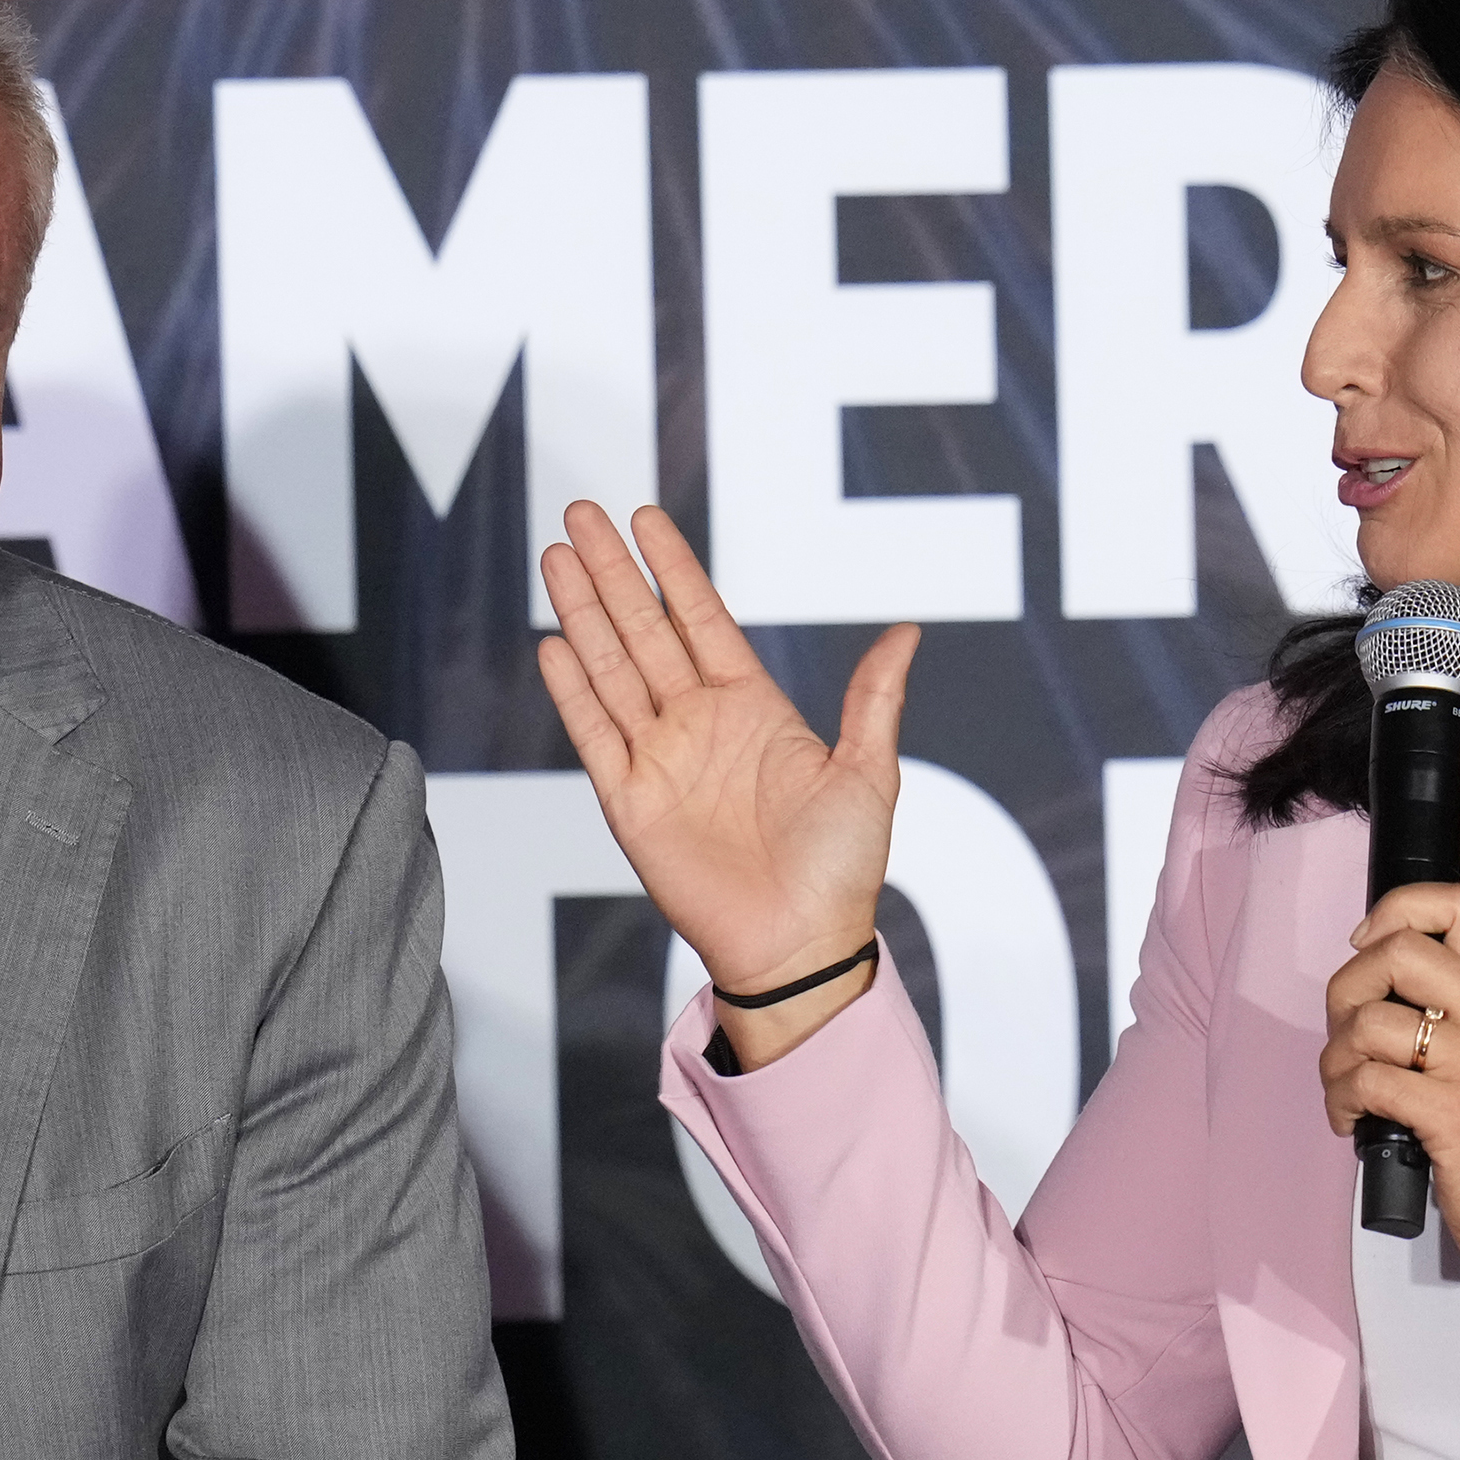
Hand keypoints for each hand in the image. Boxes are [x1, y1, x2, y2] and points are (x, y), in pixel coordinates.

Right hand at [536, 502, 916, 1069]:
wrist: (799, 946)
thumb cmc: (842, 869)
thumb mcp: (868, 774)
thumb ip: (873, 701)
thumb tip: (907, 631)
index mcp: (753, 708)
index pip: (701, 618)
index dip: (674, 568)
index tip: (646, 517)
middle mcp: (699, 724)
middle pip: (644, 631)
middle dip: (613, 572)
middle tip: (580, 512)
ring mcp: (660, 759)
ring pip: (611, 669)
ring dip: (582, 613)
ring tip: (556, 556)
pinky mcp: (630, 802)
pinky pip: (595, 735)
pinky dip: (573, 690)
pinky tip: (553, 642)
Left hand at [1319, 882, 1459, 1311]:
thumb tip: (1381, 979)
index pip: (1459, 904)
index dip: (1394, 911)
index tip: (1367, 949)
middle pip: (1397, 951)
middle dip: (1346, 990)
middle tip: (1347, 1036)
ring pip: (1370, 1020)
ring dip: (1336, 1057)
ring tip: (1347, 1089)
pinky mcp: (1456, 1115)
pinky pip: (1367, 1079)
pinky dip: (1341, 1098)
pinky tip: (1353, 1120)